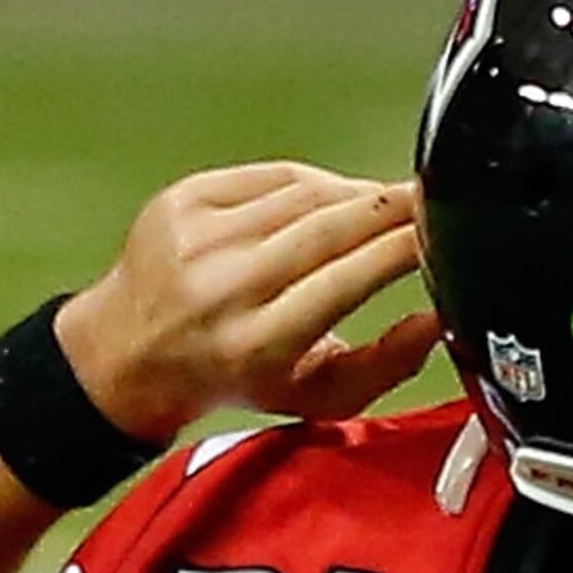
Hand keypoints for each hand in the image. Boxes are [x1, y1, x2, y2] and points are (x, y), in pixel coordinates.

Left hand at [54, 164, 438, 440]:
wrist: (128, 353)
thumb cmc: (235, 376)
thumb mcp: (317, 396)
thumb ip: (387, 365)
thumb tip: (440, 318)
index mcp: (258, 343)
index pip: (350, 278)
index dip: (405, 248)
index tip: (444, 235)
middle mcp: (223, 287)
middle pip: (332, 226)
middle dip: (393, 206)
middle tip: (432, 199)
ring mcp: (197, 237)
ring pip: (306, 193)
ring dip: (357, 193)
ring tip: (385, 203)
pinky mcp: (182, 200)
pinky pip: (271, 176)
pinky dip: (313, 182)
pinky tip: (331, 196)